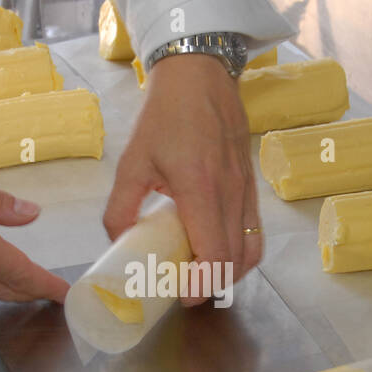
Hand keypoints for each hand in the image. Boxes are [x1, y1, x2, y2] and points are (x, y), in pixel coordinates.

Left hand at [104, 53, 261, 305]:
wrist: (200, 75)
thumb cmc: (165, 115)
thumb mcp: (132, 161)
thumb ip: (120, 207)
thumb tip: (117, 243)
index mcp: (200, 189)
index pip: (214, 254)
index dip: (201, 285)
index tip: (182, 296)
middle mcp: (231, 193)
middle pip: (235, 260)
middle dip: (213, 285)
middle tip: (186, 290)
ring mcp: (247, 190)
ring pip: (251, 249)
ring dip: (230, 272)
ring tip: (203, 276)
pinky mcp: (252, 185)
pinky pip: (255, 231)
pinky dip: (241, 252)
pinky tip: (218, 252)